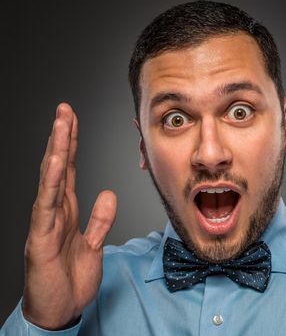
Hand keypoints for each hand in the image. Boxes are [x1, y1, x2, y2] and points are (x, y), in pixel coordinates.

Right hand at [22, 103, 116, 329]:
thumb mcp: (93, 245)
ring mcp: (44, 223)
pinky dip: (50, 183)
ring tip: (61, 122)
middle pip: (58, 168)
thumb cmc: (70, 280)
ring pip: (51, 179)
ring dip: (57, 150)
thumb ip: (100, 219)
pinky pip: (46, 206)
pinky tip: (54, 161)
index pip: (69, 172)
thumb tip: (109, 193)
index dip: (72, 146)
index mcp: (66, 213)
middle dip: (62, 138)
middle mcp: (53, 213)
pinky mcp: (40, 239)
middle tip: (65, 109)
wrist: (58, 312)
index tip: (74, 121)